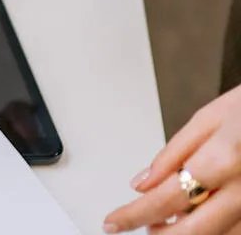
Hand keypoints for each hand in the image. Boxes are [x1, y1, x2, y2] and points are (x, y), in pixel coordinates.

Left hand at [105, 84, 240, 232]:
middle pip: (194, 231)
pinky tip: (196, 220)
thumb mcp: (209, 117)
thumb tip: (142, 183)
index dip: (134, 214)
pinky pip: (238, 230)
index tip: (113, 222)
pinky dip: (215, 231)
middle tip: (136, 229)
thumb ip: (173, 153)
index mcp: (224, 157)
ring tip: (164, 225)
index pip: (167, 197)